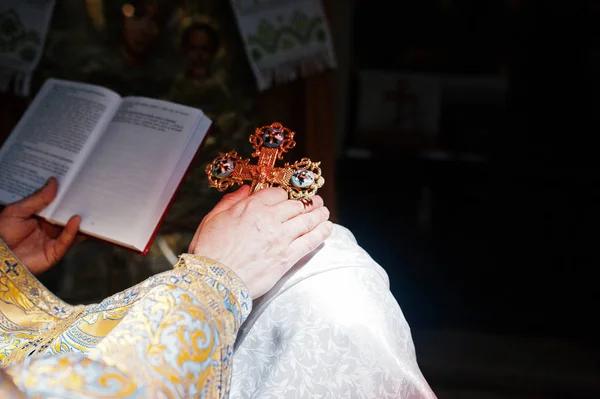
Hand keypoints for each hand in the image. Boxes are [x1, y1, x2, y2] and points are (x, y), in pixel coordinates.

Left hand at [0, 177, 82, 274]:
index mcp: (39, 216)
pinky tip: (76, 220)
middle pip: (66, 216)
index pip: (56, 204)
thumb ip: (37, 198)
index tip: (77, 183)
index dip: (66, 195)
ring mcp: (53, 239)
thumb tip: (54, 182)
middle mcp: (48, 227)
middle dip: (77, 206)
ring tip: (91, 207)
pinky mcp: (55, 252)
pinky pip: (66, 240)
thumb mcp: (17, 211)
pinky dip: (73, 230)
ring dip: (81, 220)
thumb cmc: (2, 232)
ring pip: (71, 229)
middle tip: (90, 193)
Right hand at [189, 185, 332, 297]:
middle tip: (314, 201)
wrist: (214, 280)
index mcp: (251, 207)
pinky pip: (310, 241)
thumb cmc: (209, 251)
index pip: (277, 193)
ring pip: (307, 220)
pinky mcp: (287, 257)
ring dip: (319, 214)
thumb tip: (243, 190)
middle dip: (307, 202)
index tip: (288, 197)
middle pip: (296, 205)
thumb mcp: (212, 219)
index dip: (284, 194)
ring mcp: (281, 238)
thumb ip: (230, 201)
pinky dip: (321, 233)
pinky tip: (327, 228)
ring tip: (324, 211)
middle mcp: (270, 220)